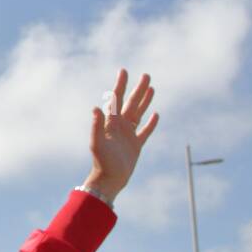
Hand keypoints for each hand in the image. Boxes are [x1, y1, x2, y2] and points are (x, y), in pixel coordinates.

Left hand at [84, 69, 158, 202]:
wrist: (109, 179)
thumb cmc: (102, 161)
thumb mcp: (97, 142)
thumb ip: (97, 125)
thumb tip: (95, 107)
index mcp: (111, 122)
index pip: (116, 99)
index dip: (120, 85)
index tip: (124, 71)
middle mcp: (120, 126)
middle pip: (131, 103)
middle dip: (138, 89)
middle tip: (146, 75)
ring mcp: (128, 135)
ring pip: (139, 113)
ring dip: (145, 101)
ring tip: (151, 88)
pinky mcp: (136, 145)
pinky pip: (145, 131)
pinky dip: (151, 123)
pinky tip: (156, 114)